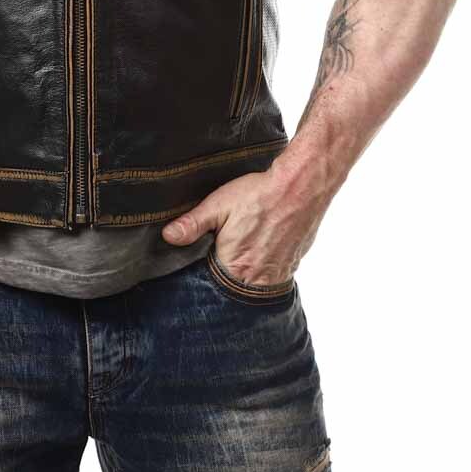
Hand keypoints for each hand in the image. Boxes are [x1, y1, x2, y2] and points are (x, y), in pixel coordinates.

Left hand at [160, 161, 333, 285]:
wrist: (301, 186)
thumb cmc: (259, 195)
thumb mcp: (218, 205)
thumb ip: (192, 224)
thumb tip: (168, 236)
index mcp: (235, 268)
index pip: (213, 282)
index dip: (206, 270)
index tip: (206, 256)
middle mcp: (258, 278)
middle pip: (234, 285)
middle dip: (227, 271)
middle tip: (226, 248)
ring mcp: (279, 274)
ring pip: (254, 281)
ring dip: (247, 270)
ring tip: (246, 245)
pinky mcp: (293, 265)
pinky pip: (273, 274)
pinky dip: (265, 264)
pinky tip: (262, 244)